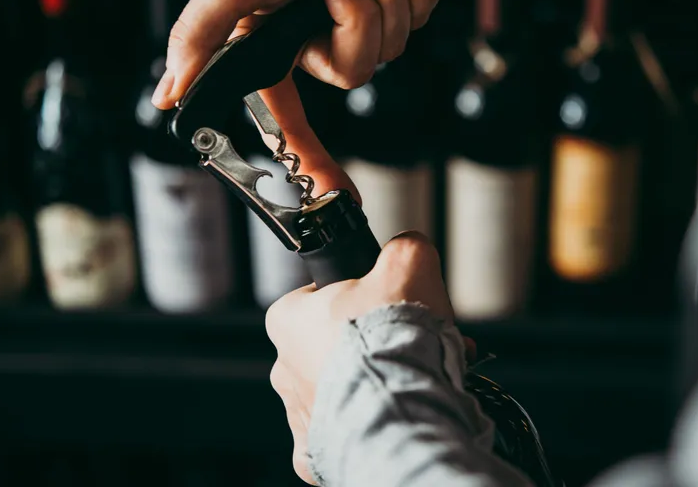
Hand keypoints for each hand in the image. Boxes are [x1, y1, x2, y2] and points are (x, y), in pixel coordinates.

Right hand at [151, 0, 439, 197]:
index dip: (311, 158)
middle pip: (360, 69)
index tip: (336, 194)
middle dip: (356, 17)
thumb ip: (199, 36)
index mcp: (281, 44)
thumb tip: (170, 95)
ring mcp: (367, 19)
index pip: (291, 117)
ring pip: (397, 39)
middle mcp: (322, 38)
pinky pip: (423, 7)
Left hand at [266, 231, 452, 483]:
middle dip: (373, 342)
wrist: (398, 417)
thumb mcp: (407, 265)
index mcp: (289, 319)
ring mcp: (299, 414)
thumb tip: (409, 246)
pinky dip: (370, 421)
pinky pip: (345, 430)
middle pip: (334, 343)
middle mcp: (283, 367)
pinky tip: (397, 411)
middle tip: (410, 343)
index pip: (323, 295)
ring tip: (413, 378)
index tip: (388, 303)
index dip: (363, 294)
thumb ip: (405, 247)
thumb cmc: (392, 345)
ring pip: (341, 388)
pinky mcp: (317, 452)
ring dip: (374, 380)